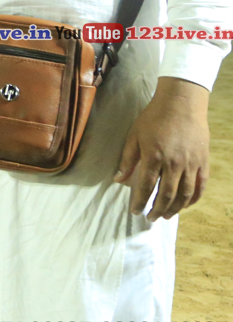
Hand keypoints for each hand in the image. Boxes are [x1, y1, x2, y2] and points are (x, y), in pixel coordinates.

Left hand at [114, 77, 208, 221]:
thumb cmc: (154, 117)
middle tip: (150, 218)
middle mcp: (174, 164)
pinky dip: (193, 199)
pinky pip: (200, 186)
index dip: (139, 202)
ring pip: (184, 194)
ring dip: (174, 208)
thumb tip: (118, 180)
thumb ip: (127, 159)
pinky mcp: (203, 162)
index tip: (134, 212)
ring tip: (165, 216)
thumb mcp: (134, 135)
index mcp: (154, 157)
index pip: (145, 186)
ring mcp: (191, 164)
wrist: (182, 103)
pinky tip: (185, 205)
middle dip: (156, 209)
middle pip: (166, 194)